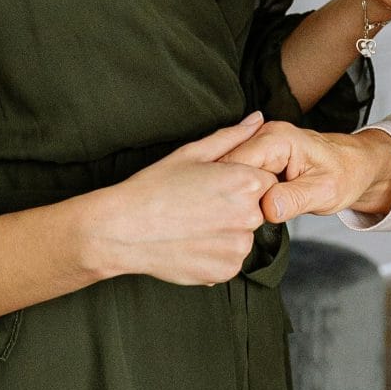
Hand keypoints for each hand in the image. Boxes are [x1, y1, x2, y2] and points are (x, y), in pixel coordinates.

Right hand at [84, 115, 277, 285]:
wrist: (123, 229)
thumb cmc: (154, 187)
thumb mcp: (192, 153)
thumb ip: (232, 136)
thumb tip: (258, 119)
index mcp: (247, 183)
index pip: (267, 181)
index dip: (242, 182)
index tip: (217, 187)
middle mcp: (250, 217)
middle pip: (257, 210)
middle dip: (236, 207)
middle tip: (200, 205)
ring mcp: (239, 248)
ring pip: (243, 236)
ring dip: (226, 232)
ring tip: (192, 225)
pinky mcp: (226, 271)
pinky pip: (229, 259)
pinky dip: (215, 254)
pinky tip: (190, 242)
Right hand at [228, 122, 390, 224]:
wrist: (355, 165)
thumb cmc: (346, 174)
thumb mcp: (325, 192)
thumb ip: (295, 200)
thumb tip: (267, 210)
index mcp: (277, 139)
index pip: (235, 164)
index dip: (230, 191)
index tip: (233, 217)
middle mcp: (262, 137)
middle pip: (225, 168)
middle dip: (228, 195)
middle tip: (237, 222)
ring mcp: (257, 146)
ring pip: (227, 175)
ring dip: (231, 197)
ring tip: (241, 216)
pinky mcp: (256, 158)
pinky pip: (235, 178)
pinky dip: (237, 195)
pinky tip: (244, 210)